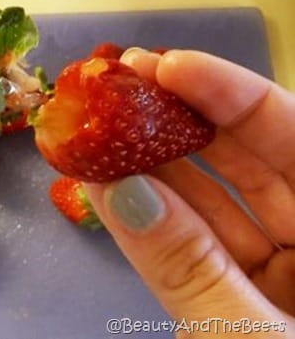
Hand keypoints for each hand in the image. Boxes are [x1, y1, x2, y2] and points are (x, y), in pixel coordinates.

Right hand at [84, 49, 294, 336]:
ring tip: (101, 128)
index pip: (293, 136)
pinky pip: (201, 243)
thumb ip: (192, 270)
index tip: (165, 65)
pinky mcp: (246, 295)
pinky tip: (115, 186)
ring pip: (218, 200)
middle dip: (184, 117)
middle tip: (121, 83)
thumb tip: (117, 191)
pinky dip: (158, 217)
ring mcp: (284, 270)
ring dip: (156, 165)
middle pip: (252, 158)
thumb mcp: (254, 338)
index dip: (232, 93)